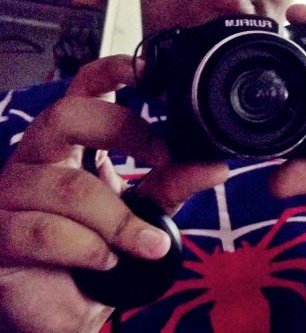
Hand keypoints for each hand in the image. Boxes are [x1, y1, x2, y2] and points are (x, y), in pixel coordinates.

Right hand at [0, 55, 227, 332]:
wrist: (68, 304)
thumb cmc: (102, 242)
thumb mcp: (146, 206)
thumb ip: (175, 182)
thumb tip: (215, 166)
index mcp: (70, 140)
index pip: (83, 88)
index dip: (112, 70)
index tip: (151, 71)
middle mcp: (37, 156)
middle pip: (67, 115)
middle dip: (123, 132)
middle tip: (161, 157)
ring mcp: (11, 193)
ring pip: (69, 188)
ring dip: (120, 219)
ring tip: (147, 243)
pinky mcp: (0, 234)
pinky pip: (46, 233)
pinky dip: (90, 249)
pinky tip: (106, 262)